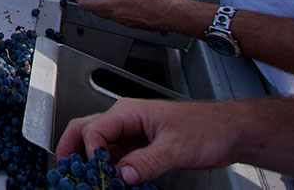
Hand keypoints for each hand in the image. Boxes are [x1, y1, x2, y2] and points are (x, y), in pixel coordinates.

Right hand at [55, 98, 237, 183]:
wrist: (229, 132)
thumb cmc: (207, 128)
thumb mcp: (175, 148)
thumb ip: (146, 162)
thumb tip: (122, 175)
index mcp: (128, 112)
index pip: (94, 130)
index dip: (91, 153)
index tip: (97, 173)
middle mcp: (126, 120)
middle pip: (86, 131)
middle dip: (72, 149)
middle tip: (64, 169)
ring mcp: (132, 134)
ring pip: (99, 146)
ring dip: (92, 162)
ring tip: (87, 179)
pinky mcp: (140, 147)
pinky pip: (116, 157)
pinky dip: (110, 170)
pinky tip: (112, 182)